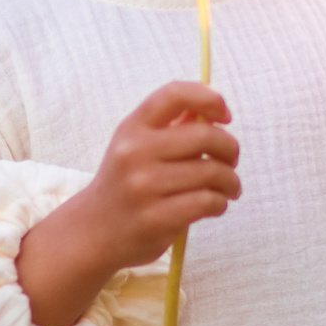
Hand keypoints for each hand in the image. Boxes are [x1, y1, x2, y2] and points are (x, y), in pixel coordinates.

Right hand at [17, 82, 240, 325]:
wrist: (93, 231)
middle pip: (205, 135)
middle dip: (230, 148)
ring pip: (212, 172)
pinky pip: (207, 202)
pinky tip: (215, 205)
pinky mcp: (155, 218)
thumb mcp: (136, 146)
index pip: (175, 94)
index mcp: (132, 128)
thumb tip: (213, 106)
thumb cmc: (125, 183)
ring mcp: (144, 186)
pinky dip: (220, 203)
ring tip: (229, 187)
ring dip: (230, 181)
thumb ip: (172, 125)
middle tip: (232, 161)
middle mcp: (135, 152)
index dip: (209, 98)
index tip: (225, 116)